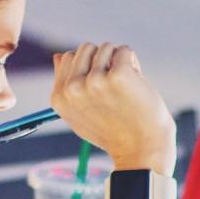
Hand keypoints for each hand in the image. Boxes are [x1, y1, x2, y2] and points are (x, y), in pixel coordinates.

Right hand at [51, 43, 175, 174]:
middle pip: (85, 48)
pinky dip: (133, 63)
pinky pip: (125, 50)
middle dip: (102, 61)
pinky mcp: (118, 75)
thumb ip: (67, 86)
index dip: (87, 67)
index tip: (100, 88)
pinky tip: (136, 84)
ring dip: (118, 62)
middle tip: (114, 88)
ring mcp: (95, 81)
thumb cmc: (113, 132)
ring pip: (106, 47)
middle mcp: (73, 89)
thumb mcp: (80, 113)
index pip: (67, 58)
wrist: (141, 150)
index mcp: (59, 97)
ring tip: (126, 88)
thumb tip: (58, 55)